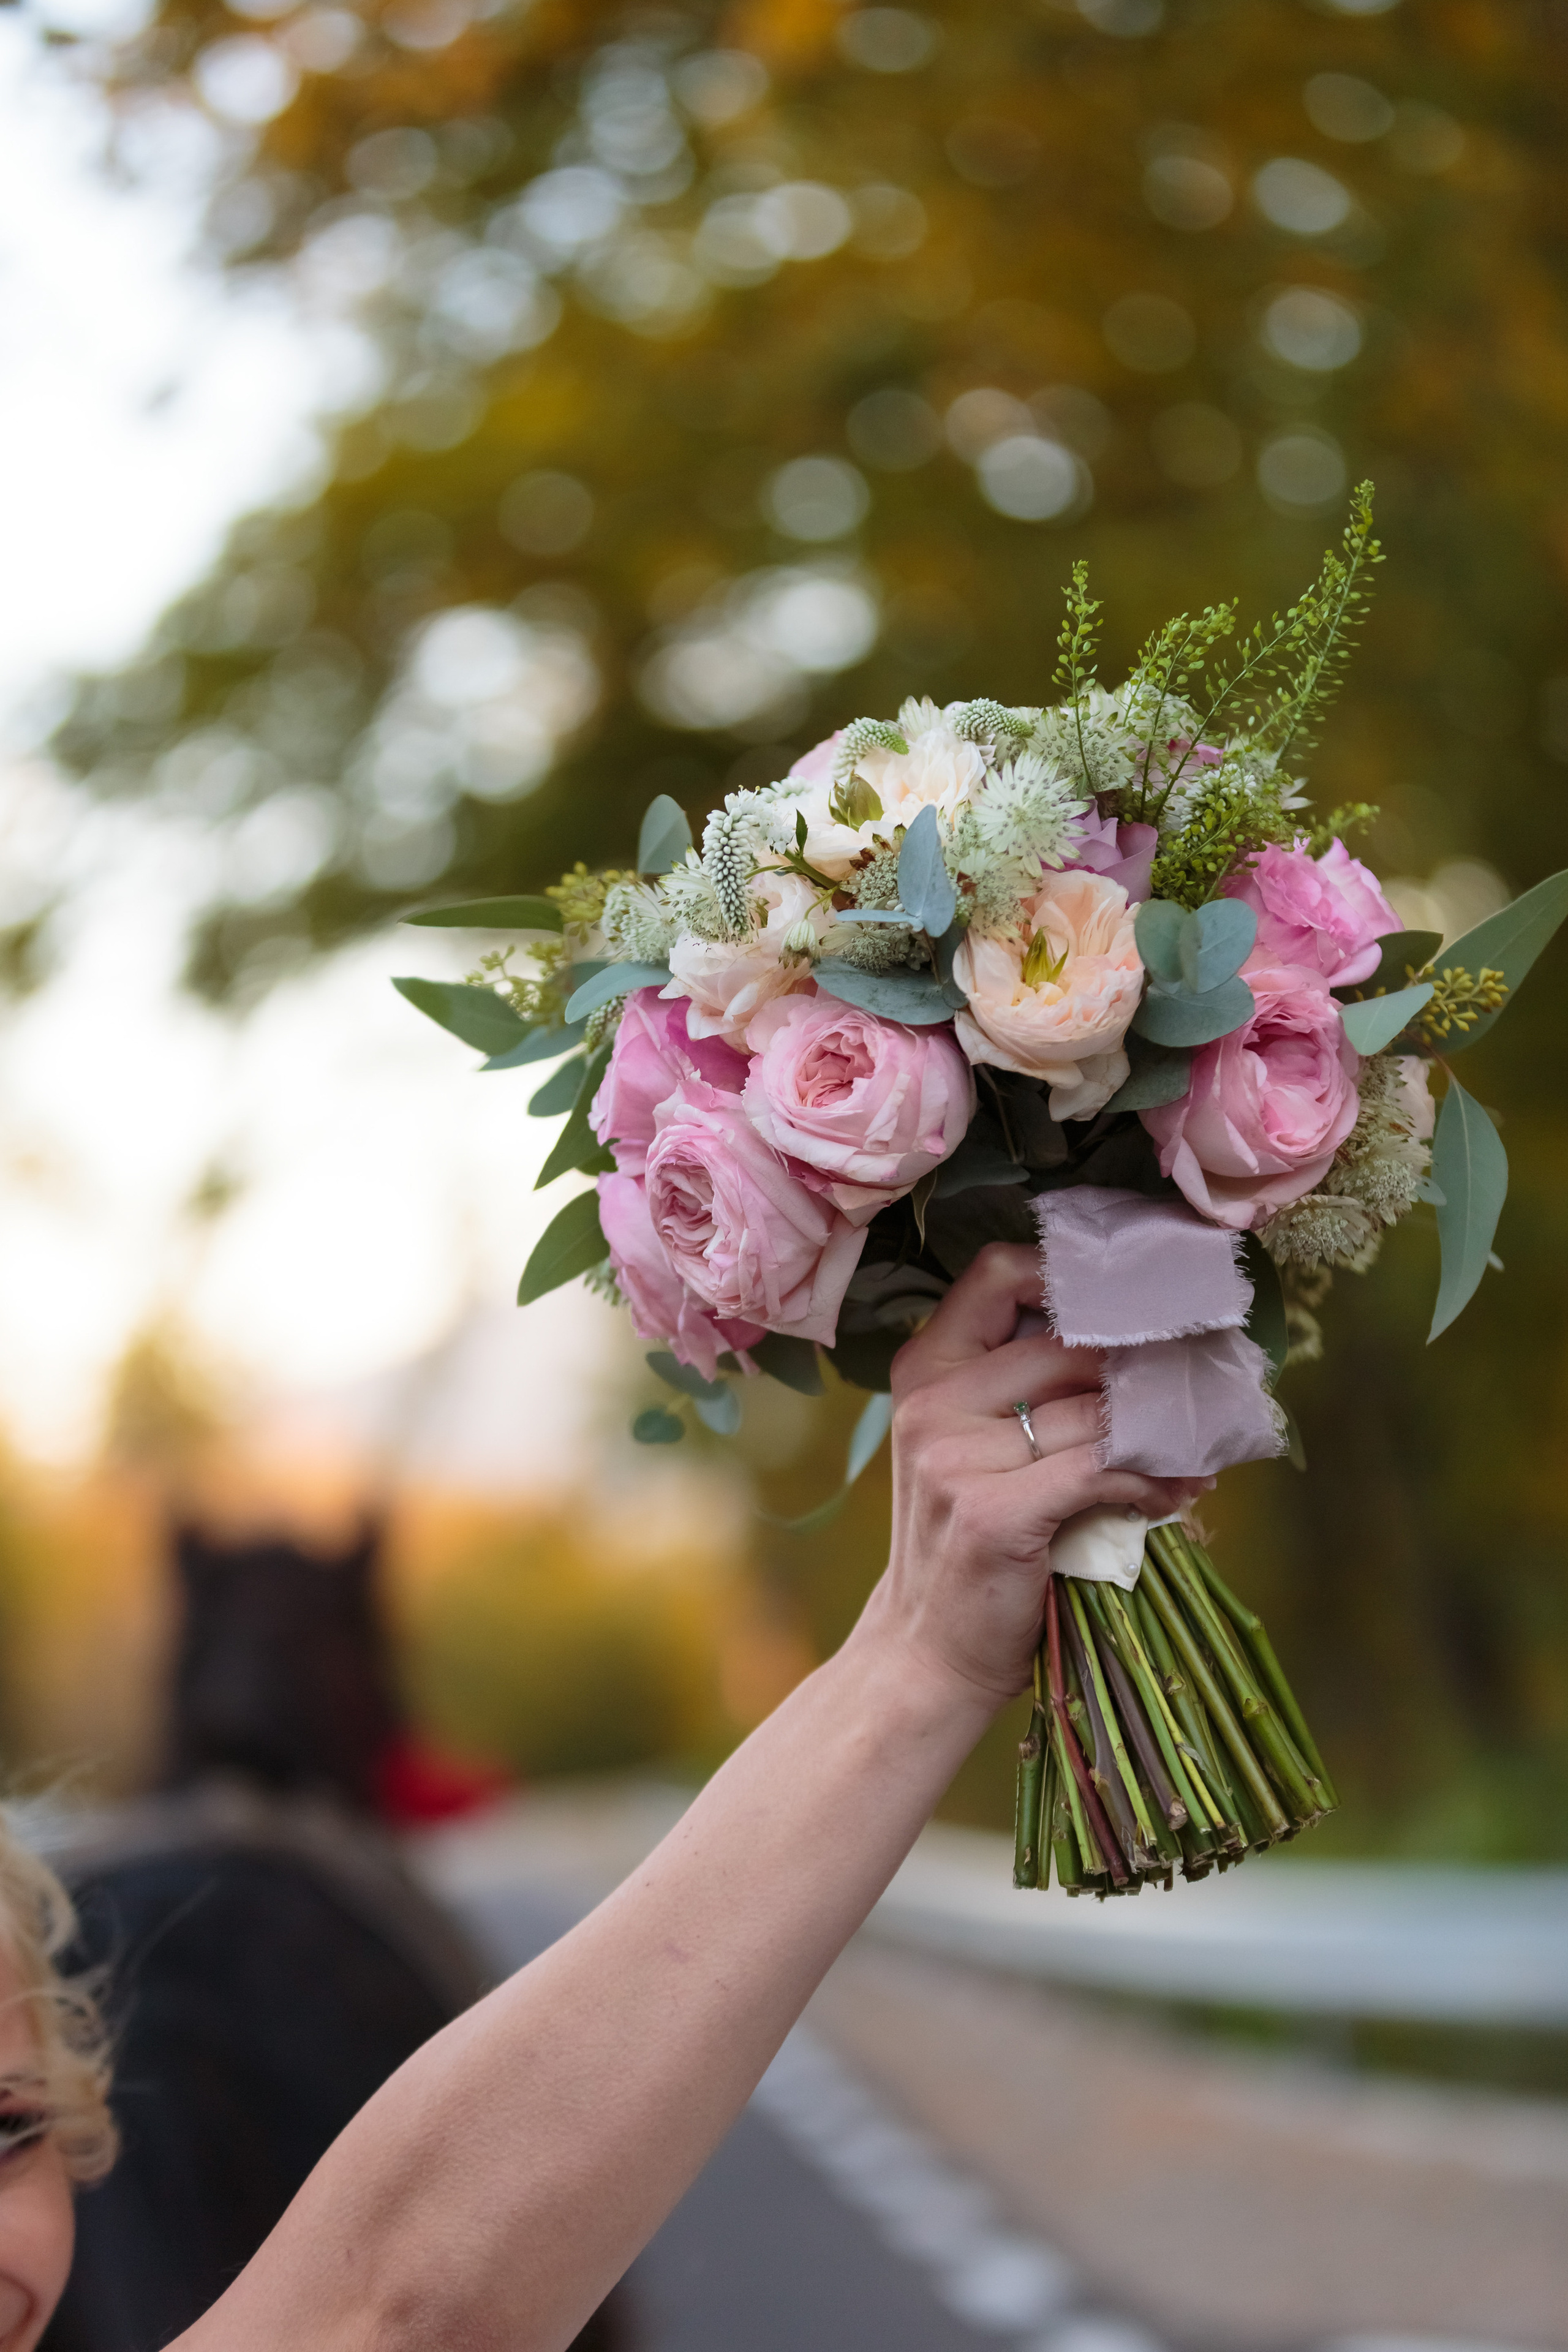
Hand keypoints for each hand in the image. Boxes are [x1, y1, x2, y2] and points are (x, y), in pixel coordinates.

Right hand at [859, 1243, 1211, 1709]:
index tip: (1129, 1304)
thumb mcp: (970, 1447)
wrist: (926, 1652)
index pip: (997, 1274)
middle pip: (1066, 1346)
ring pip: (1094, 1414)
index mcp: (925, 1370)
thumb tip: (1141, 1349)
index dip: (1071, 1277)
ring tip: (1194, 1452)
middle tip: (1194, 1387)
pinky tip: (1173, 1493)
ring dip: (1161, 1435)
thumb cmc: (964, 1544)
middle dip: (1141, 1369)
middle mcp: (934, 1403)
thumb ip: (1025, 1389)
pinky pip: (1101, 1471)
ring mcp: (956, 1458)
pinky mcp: (994, 1514)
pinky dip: (1151, 1480)